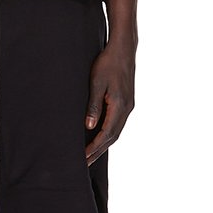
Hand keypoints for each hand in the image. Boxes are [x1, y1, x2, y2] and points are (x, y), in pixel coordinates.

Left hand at [84, 39, 134, 165]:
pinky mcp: (127, 102)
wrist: (123, 49)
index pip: (106, 134)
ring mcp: (128, 106)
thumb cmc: (107, 63)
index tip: (83, 157)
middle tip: (85, 163)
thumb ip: (93, 106)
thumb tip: (89, 127)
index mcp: (120, 106)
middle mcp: (127, 109)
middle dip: (98, 151)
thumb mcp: (96, 83)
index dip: (94, 147)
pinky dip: (108, 134)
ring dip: (104, 144)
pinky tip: (100, 137)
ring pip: (116, 131)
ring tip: (91, 154)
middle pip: (113, 137)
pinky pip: (117, 123)